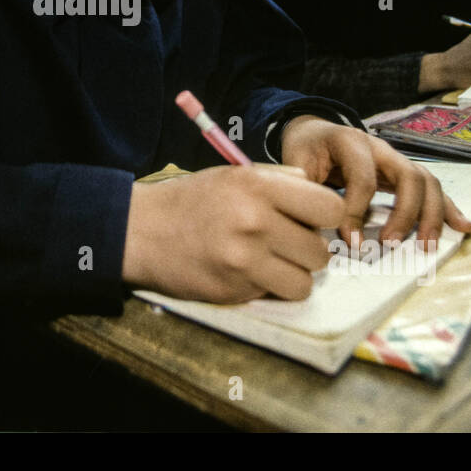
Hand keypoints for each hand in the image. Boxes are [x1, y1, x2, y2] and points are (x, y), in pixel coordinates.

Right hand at [122, 164, 344, 302]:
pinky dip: (270, 288)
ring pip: (305, 282)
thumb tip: (318, 193)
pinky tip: (249, 273)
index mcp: (257, 186)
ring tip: (271, 262)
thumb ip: (278, 180)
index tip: (310, 220)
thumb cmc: (191, 200)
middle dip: (308, 250)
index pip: (329, 208)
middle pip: (320, 251)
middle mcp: (255, 222)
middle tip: (286, 244)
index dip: (324, 217)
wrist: (142, 231)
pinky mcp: (234, 290)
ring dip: (293, 276)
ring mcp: (244, 260)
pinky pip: (276, 296)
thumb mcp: (232, 175)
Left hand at [278, 117, 470, 250]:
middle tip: (390, 243)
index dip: (357, 211)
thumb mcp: (295, 164)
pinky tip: (461, 227)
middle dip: (405, 212)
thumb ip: (305, 190)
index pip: (363, 177)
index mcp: (350, 142)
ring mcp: (396, 159)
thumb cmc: (306, 150)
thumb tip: (313, 228)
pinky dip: (448, 209)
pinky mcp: (404, 173)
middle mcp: (380, 148)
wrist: (314, 133)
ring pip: (426, 182)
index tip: (350, 241)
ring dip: (430, 215)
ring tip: (425, 246)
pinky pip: (432, 189)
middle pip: (408, 175)